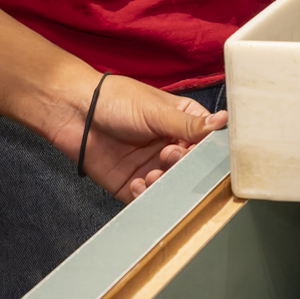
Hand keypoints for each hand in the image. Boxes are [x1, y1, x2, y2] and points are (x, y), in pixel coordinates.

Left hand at [46, 75, 226, 199]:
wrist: (74, 111)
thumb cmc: (115, 99)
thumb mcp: (156, 111)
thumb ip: (189, 124)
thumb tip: (225, 121)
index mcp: (183, 122)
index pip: (208, 142)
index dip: (209, 152)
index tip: (206, 157)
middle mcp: (171, 145)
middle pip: (192, 168)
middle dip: (185, 167)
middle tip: (170, 156)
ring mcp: (153, 166)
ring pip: (172, 186)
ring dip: (166, 183)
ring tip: (153, 172)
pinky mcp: (133, 184)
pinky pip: (148, 199)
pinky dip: (148, 196)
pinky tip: (139, 183)